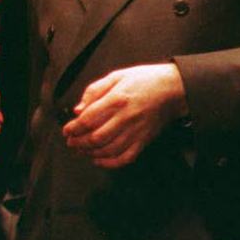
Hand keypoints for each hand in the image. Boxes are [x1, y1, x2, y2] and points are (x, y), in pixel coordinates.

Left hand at [62, 63, 186, 167]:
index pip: (88, 119)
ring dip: (90, 153)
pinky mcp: (144, 141)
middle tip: (71, 142)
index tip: (67, 130)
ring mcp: (136, 131)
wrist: (173, 89)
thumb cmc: (144, 80)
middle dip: (78, 142)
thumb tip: (78, 110)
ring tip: (82, 150)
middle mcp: (126, 117)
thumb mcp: (116, 76)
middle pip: (96, 138)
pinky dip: (109, 163)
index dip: (73, 128)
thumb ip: (94, 91)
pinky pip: (124, 158)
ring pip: (108, 150)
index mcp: (117, 99)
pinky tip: (99, 160)